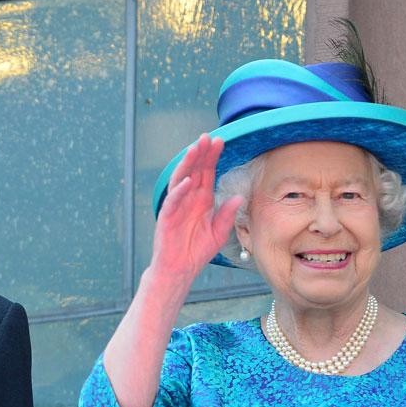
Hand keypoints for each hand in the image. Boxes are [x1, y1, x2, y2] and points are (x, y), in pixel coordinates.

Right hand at [148, 134, 241, 282]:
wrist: (179, 269)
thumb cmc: (196, 251)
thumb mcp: (219, 232)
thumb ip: (227, 215)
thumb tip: (238, 197)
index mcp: (202, 200)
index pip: (207, 173)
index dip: (213, 157)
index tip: (220, 141)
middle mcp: (188, 198)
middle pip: (194, 170)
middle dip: (200, 153)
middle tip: (207, 137)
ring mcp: (176, 206)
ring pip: (181, 179)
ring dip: (187, 164)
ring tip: (195, 149)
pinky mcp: (167, 217)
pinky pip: (173, 201)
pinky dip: (179, 190)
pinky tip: (187, 181)